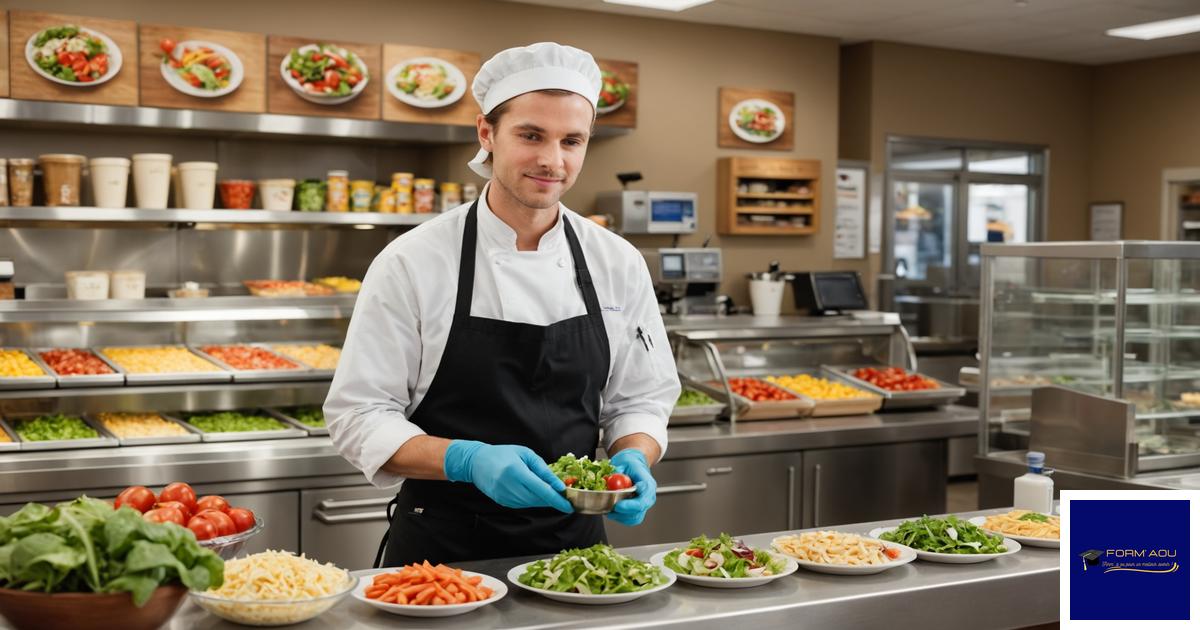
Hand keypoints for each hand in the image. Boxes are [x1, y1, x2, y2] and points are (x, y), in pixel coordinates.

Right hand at [443, 440, 572, 512]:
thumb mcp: (526, 454)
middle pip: (537, 499)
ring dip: (543, 500)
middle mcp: (509, 485)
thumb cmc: (504, 454)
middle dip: (552, 500)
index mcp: (516, 471)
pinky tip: (534, 493)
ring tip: (550, 493)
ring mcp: (504, 496)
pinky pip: (522, 504)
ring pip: (531, 504)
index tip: (569, 506)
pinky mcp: (501, 501)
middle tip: (565, 498)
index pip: (541, 490)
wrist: (477, 462)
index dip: (557, 499)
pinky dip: (532, 500)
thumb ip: (543, 470)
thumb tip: (558, 485)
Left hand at [607, 449, 655, 525]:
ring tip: (608, 508)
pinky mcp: (638, 509)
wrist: (634, 464)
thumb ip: (617, 471)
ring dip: (620, 516)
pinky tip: (611, 510)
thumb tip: (607, 480)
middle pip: (639, 511)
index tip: (617, 505)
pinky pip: (630, 519)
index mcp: (647, 484)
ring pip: (634, 517)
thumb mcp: (623, 461)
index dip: (630, 505)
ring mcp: (644, 504)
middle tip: (608, 508)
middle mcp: (648, 496)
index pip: (643, 499)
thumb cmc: (630, 463)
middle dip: (622, 512)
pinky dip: (620, 517)